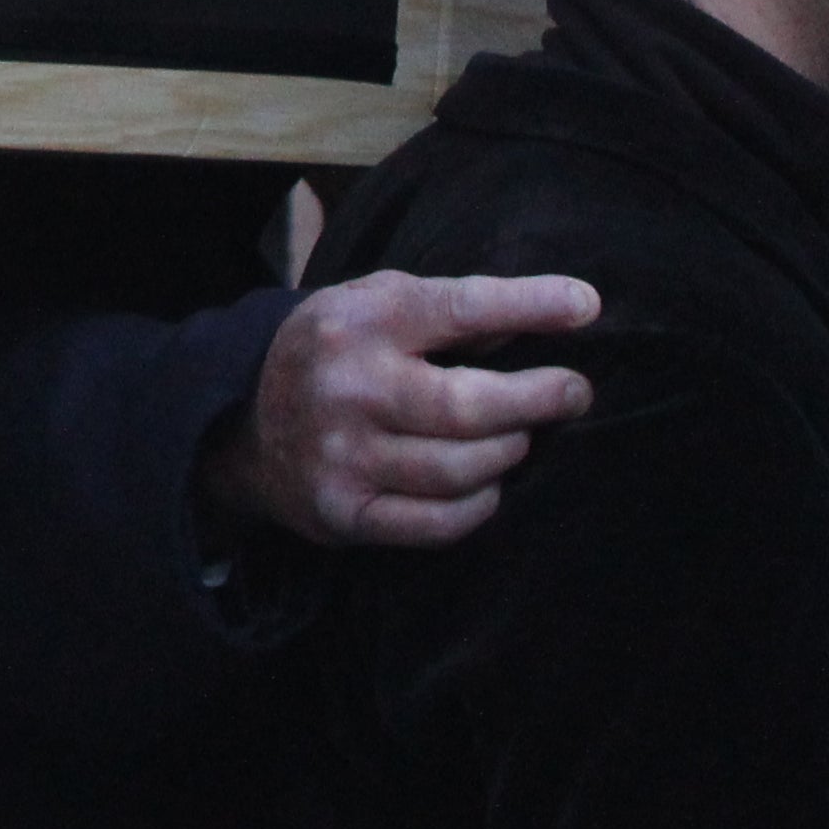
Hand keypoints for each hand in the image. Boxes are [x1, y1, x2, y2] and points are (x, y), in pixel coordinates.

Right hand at [201, 269, 601, 548]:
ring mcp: (344, 456)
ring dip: (509, 452)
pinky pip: (441, 523)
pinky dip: (480, 504)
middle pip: (470, 406)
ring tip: (518, 436)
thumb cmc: (335, 354)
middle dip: (539, 399)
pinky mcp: (346, 512)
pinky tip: (485, 483)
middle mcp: (348, 387)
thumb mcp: (376, 306)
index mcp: (359, 321)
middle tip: (573, 392)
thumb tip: (555, 311)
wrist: (241, 423)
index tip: (586, 305)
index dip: (529, 306)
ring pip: (463, 469)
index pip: (458, 308)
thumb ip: (452, 311)